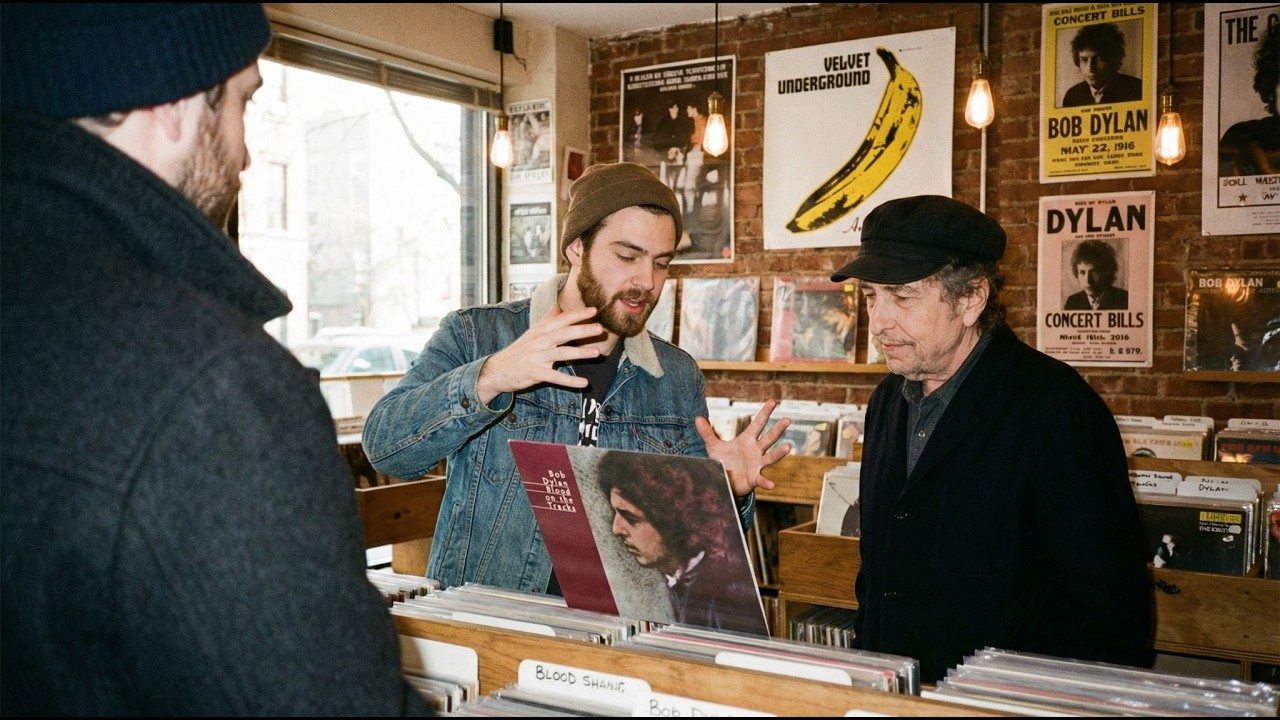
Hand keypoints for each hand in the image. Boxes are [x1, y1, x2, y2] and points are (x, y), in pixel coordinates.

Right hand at [476, 306, 604, 404]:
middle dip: (583, 329)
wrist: (497, 370)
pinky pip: (556, 377)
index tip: (595, 310)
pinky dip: (570, 381)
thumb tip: (558, 304)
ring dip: (580, 353)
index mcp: (540, 330)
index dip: (578, 314)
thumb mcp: (532, 333)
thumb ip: (547, 320)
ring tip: (597, 353)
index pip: (561, 319)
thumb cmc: (519, 351)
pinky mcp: (535, 373)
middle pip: (564, 333)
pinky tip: (584, 383)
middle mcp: (540, 341)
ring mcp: (537, 357)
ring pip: (562, 353)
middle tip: (601, 328)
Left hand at [696, 398, 791, 497]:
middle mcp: (755, 450)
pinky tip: (772, 484)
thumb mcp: (713, 446)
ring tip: (788, 447)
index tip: (773, 401)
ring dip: (779, 453)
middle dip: (778, 429)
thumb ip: (707, 433)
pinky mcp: (754, 478)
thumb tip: (697, 418)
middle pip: (768, 438)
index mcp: (747, 439)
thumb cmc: (723, 461)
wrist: (725, 481)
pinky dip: (767, 482)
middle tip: (788, 419)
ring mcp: (757, 464)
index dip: (765, 412)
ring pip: (771, 457)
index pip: (757, 423)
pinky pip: (762, 480)